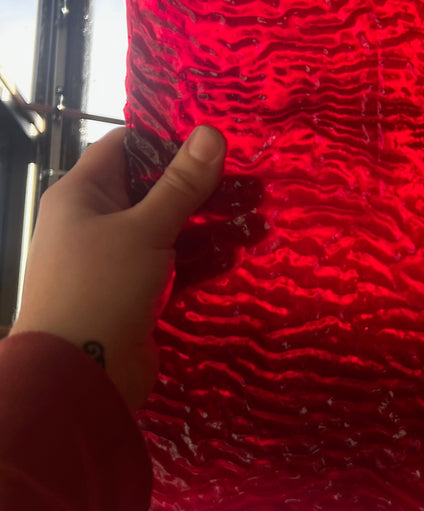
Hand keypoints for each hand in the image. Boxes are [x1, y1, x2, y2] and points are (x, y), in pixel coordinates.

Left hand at [10, 124, 225, 409]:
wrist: (79, 377)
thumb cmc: (101, 288)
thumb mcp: (145, 229)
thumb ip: (181, 185)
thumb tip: (212, 133)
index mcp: (82, 195)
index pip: (125, 148)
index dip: (167, 141)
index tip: (214, 141)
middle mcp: (94, 223)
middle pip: (153, 192)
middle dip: (201, 188)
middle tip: (251, 180)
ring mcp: (115, 262)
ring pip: (168, 232)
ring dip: (209, 226)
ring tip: (257, 217)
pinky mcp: (136, 296)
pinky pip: (173, 268)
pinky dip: (202, 260)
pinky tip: (239, 254)